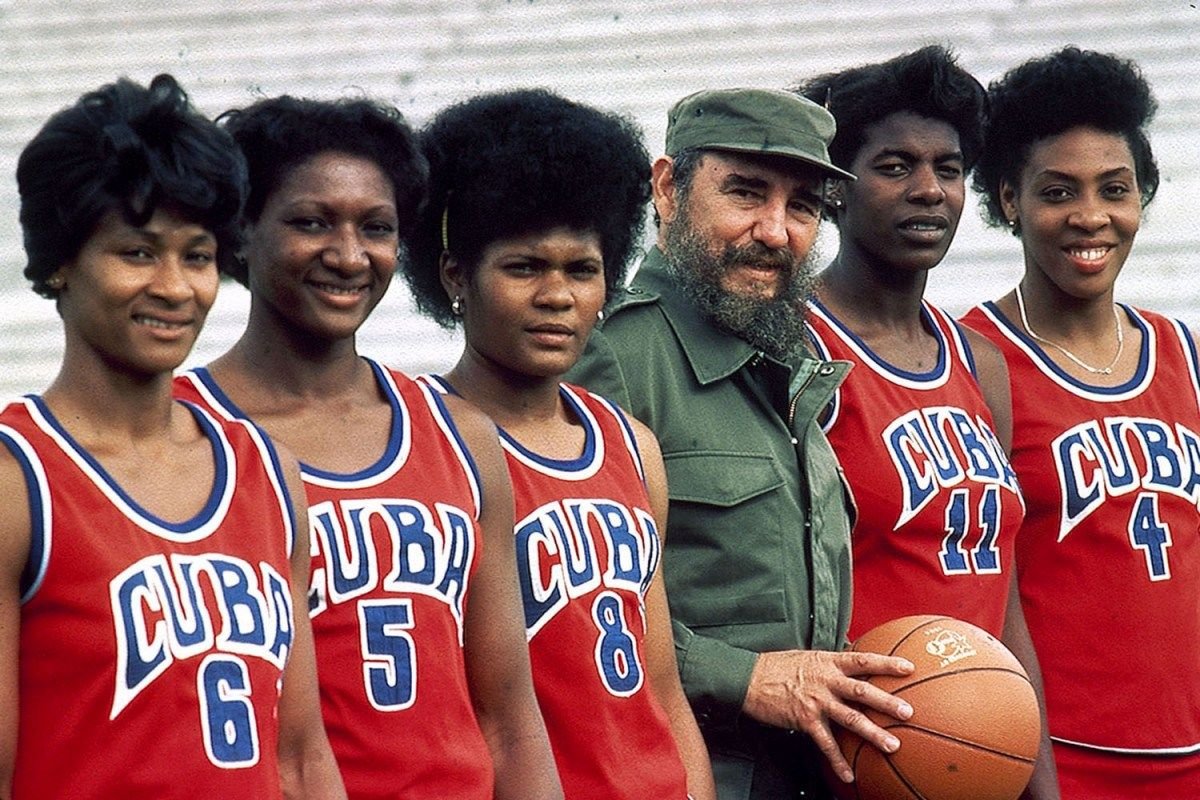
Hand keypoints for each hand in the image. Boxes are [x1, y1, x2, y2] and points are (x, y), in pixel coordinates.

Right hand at [742, 649, 914, 783]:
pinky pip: (826, 743)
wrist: (749, 678)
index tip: (909, 668)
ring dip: (873, 733)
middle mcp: (825, 680)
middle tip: (908, 712)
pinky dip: (838, 761)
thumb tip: (853, 661)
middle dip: (887, 702)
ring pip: (850, 718)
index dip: (887, 663)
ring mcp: (816, 701)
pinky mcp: (804, 720)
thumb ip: (831, 662)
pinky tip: (849, 775)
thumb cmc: (778, 666)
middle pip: (862, 690)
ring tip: (893, 745)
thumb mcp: (808, 656)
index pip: (863, 660)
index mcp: (828, 662)